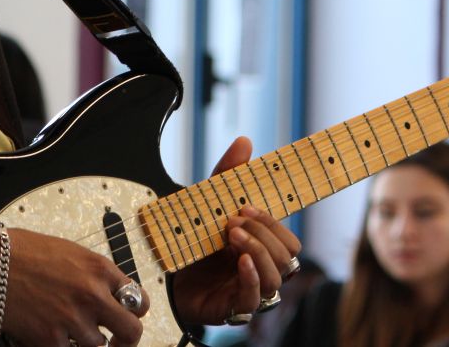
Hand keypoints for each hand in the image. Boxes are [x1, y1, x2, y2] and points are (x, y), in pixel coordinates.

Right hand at [0, 225, 148, 346]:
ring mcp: (73, 319)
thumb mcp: (69, 252)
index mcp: (100, 269)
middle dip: (125, 341)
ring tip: (66, 330)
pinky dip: (61, 346)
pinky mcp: (49, 340)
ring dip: (84, 342)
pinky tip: (49, 335)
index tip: (125, 317)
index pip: (138, 300)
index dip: (132, 312)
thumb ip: (92, 275)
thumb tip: (106, 294)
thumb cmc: (20, 251)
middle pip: (131, 332)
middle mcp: (92, 295)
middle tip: (115, 343)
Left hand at [171, 137, 301, 325]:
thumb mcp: (208, 204)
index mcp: (261, 247)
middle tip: (233, 222)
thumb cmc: (190, 240)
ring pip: (278, 276)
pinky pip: (257, 299)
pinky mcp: (234, 307)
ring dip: (258, 251)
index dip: (275, 222)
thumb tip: (245, 141)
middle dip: (265, 234)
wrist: (159, 272)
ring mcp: (250, 289)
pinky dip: (252, 277)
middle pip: (289, 257)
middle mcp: (261, 268)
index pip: (289, 239)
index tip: (247, 206)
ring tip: (231, 236)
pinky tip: (239, 261)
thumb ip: (227, 175)